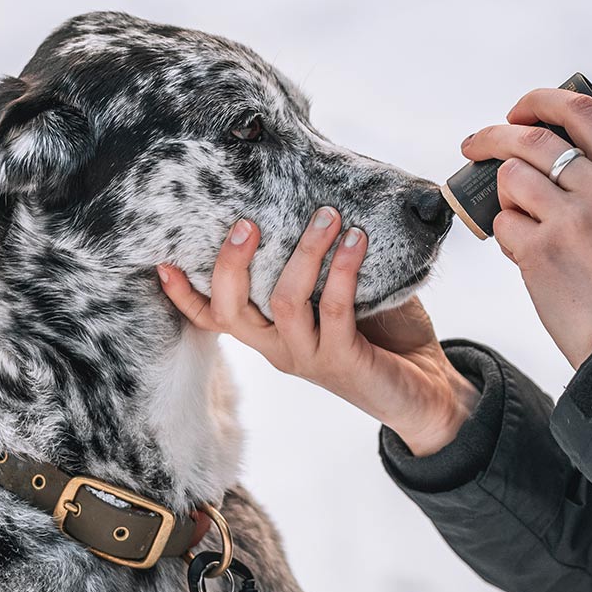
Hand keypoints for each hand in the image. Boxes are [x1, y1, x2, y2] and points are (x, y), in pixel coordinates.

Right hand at [156, 208, 478, 456]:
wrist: (429, 390)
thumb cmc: (384, 335)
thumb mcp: (341, 296)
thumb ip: (321, 265)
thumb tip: (319, 202)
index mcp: (270, 334)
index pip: (214, 319)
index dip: (184, 295)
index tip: (162, 260)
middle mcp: (279, 349)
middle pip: (231, 312)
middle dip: (231, 264)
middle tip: (247, 223)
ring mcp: (308, 358)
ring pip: (284, 302)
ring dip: (304, 252)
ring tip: (327, 215)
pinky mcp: (344, 362)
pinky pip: (335, 309)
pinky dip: (344, 269)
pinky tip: (356, 240)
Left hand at [461, 88, 591, 368]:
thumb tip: (539, 145)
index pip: (580, 110)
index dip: (538, 102)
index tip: (516, 112)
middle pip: (531, 139)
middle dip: (493, 136)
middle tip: (472, 145)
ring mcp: (571, 218)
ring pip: (510, 178)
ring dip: (503, 196)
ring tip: (520, 221)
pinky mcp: (540, 249)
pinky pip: (502, 223)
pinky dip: (505, 236)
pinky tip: (525, 254)